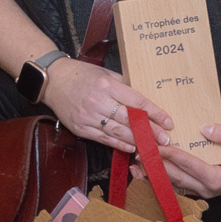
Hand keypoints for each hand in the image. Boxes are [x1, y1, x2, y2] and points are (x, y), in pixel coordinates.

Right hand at [41, 56, 168, 153]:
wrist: (53, 81)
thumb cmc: (80, 75)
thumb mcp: (105, 74)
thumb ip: (124, 86)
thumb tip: (143, 100)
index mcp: (107, 85)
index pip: (136, 101)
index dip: (154, 113)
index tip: (167, 121)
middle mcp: (98, 101)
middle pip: (129, 119)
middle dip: (150, 131)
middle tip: (165, 139)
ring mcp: (88, 116)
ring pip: (118, 132)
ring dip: (136, 141)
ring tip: (152, 146)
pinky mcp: (81, 128)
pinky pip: (104, 138)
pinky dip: (119, 145)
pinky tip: (131, 147)